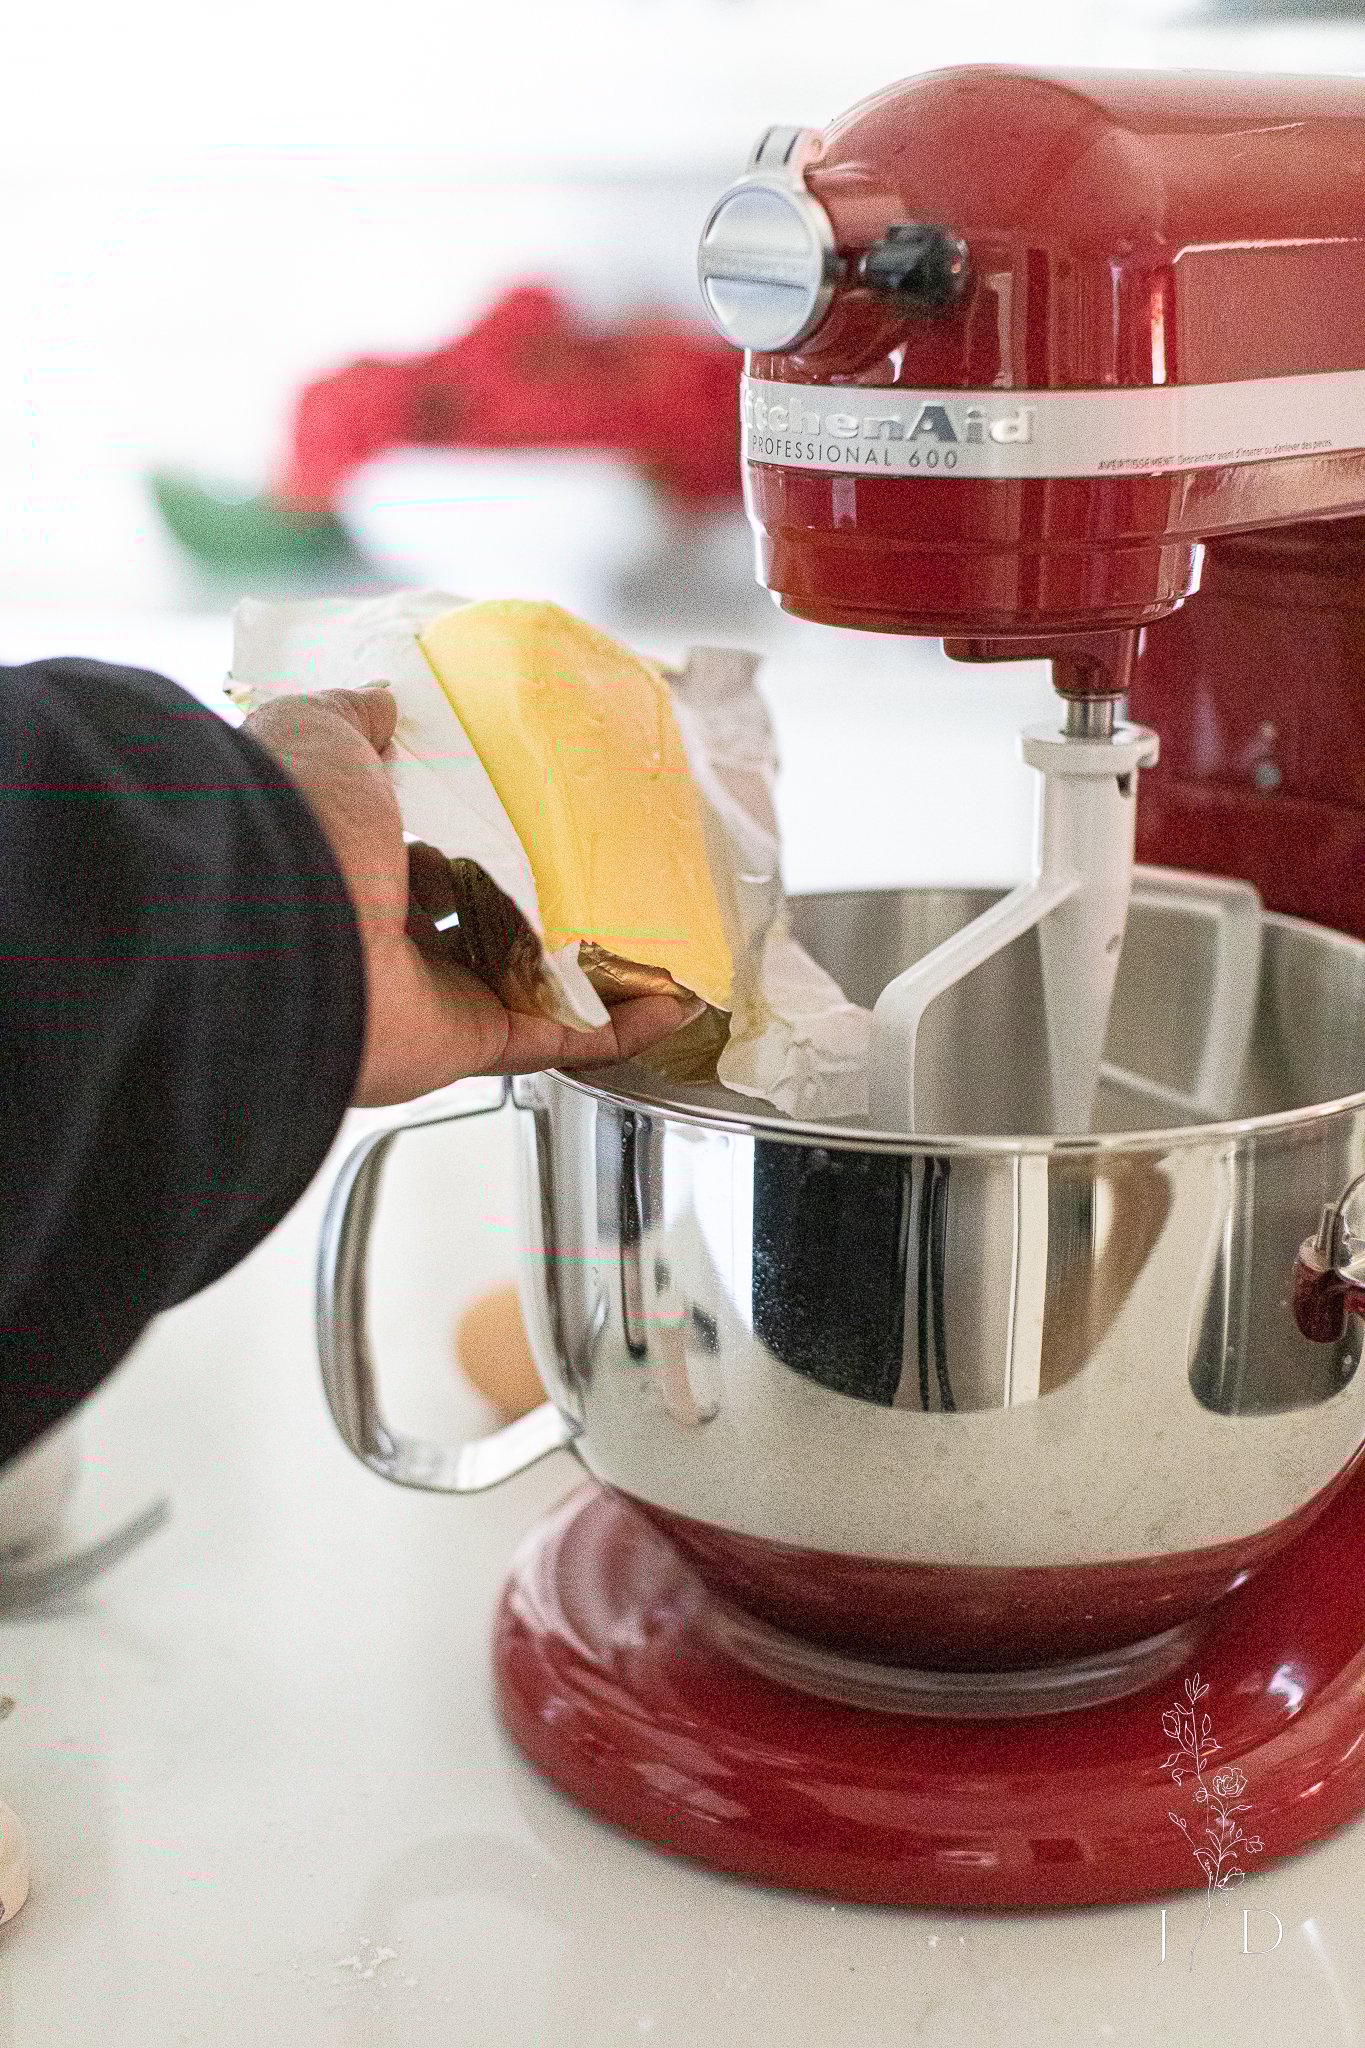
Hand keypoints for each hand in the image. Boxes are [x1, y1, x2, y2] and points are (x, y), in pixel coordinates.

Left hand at [245, 686, 700, 1106]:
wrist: (277, 929)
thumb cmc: (297, 829)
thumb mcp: (317, 735)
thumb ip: (353, 716)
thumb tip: (382, 698)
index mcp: (356, 870)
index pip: (429, 860)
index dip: (479, 840)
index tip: (532, 820)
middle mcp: (390, 939)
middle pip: (487, 924)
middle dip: (547, 904)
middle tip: (609, 876)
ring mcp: (433, 997)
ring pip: (531, 985)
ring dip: (598, 969)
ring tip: (659, 938)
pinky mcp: (471, 1041)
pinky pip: (558, 1038)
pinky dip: (618, 1028)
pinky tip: (667, 1003)